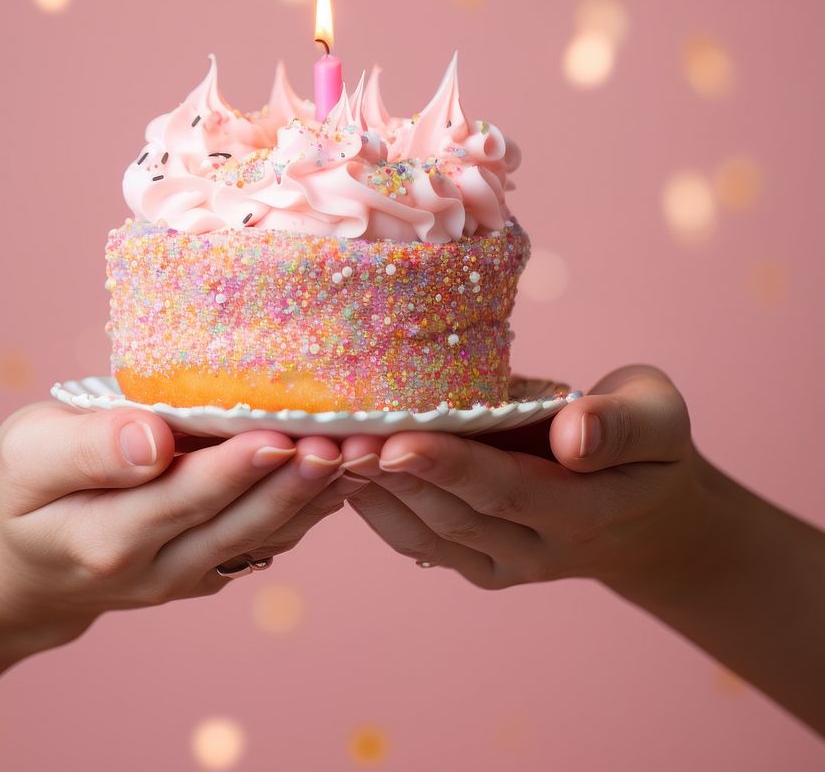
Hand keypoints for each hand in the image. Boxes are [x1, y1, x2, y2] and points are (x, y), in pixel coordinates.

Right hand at [0, 404, 364, 645]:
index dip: (237, 467)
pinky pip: (268, 539)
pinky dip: (310, 507)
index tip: (283, 435)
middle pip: (241, 521)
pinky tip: (348, 474)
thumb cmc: (24, 492)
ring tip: (367, 453)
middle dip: (298, 481)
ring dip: (319, 496)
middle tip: (349, 440)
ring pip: (266, 534)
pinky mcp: (212, 567)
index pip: (185, 497)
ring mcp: (191, 574)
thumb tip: (152, 441)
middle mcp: (159, 567)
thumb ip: (87, 449)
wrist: (26, 569)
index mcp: (108, 535)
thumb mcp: (27, 457)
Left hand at [339, 365, 704, 589]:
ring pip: (426, 532)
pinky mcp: (477, 562)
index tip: (396, 441)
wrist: (649, 518)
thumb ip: (623, 425)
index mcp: (586, 511)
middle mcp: (539, 549)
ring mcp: (503, 564)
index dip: (450, 467)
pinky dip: (376, 507)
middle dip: (391, 476)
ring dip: (371, 494)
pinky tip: (339, 469)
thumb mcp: (659, 419)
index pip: (508, 490)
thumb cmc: (648, 448)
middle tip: (335, 437)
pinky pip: (418, 540)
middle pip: (453, 514)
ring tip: (323, 450)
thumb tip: (573, 435)